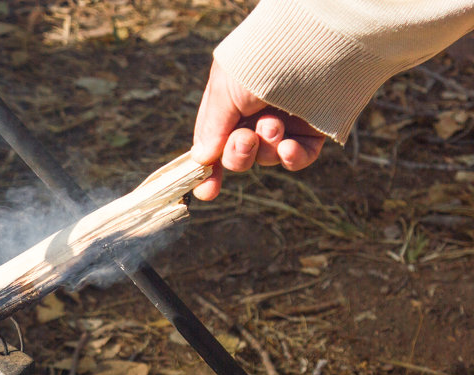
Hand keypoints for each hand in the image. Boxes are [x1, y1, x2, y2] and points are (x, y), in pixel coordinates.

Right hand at [190, 61, 326, 200]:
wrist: (311, 44)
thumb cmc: (261, 61)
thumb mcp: (224, 90)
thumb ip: (212, 127)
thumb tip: (201, 159)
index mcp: (229, 104)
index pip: (213, 143)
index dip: (209, 169)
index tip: (207, 190)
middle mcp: (254, 115)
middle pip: (238, 156)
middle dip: (238, 154)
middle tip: (245, 139)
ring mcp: (285, 123)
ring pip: (266, 157)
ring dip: (266, 148)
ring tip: (274, 125)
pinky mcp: (313, 129)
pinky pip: (299, 157)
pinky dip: (292, 158)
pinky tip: (289, 148)